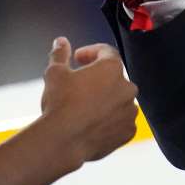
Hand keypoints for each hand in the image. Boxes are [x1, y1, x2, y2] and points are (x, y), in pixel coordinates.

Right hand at [40, 37, 138, 166]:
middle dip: (98, 78)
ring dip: (105, 99)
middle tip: (78, 84)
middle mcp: (126, 88)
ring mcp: (129, 111)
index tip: (78, 59)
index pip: (105, 52)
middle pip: (113, 77)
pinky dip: (109, 120)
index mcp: (112, 68)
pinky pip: (120, 121)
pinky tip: (92, 122)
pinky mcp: (128, 132)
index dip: (90, 52)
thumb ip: (60, 54)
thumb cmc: (60, 104)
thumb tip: (61, 43)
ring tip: (84, 107)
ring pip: (118, 100)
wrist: (63, 141)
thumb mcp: (55, 73)